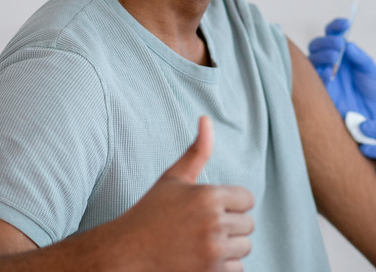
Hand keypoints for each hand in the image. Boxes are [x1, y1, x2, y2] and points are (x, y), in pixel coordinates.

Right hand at [116, 116, 254, 271]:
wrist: (126, 254)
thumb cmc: (150, 214)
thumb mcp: (173, 179)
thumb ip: (196, 151)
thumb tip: (207, 118)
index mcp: (208, 196)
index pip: (247, 199)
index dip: (230, 204)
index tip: (210, 210)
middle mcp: (213, 223)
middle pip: (248, 225)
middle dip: (230, 226)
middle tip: (201, 228)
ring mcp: (213, 251)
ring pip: (244, 248)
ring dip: (228, 248)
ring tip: (200, 244)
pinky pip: (237, 269)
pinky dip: (223, 267)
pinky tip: (200, 261)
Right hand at [308, 18, 375, 126]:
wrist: (374, 113)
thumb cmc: (373, 88)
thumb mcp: (371, 70)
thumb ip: (360, 57)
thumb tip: (348, 45)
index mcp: (342, 52)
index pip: (333, 33)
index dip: (336, 27)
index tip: (346, 24)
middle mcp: (329, 60)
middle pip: (317, 44)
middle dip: (326, 41)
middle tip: (339, 44)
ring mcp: (322, 74)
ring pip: (312, 58)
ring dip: (322, 54)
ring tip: (334, 57)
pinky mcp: (320, 89)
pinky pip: (312, 78)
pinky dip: (318, 73)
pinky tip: (327, 72)